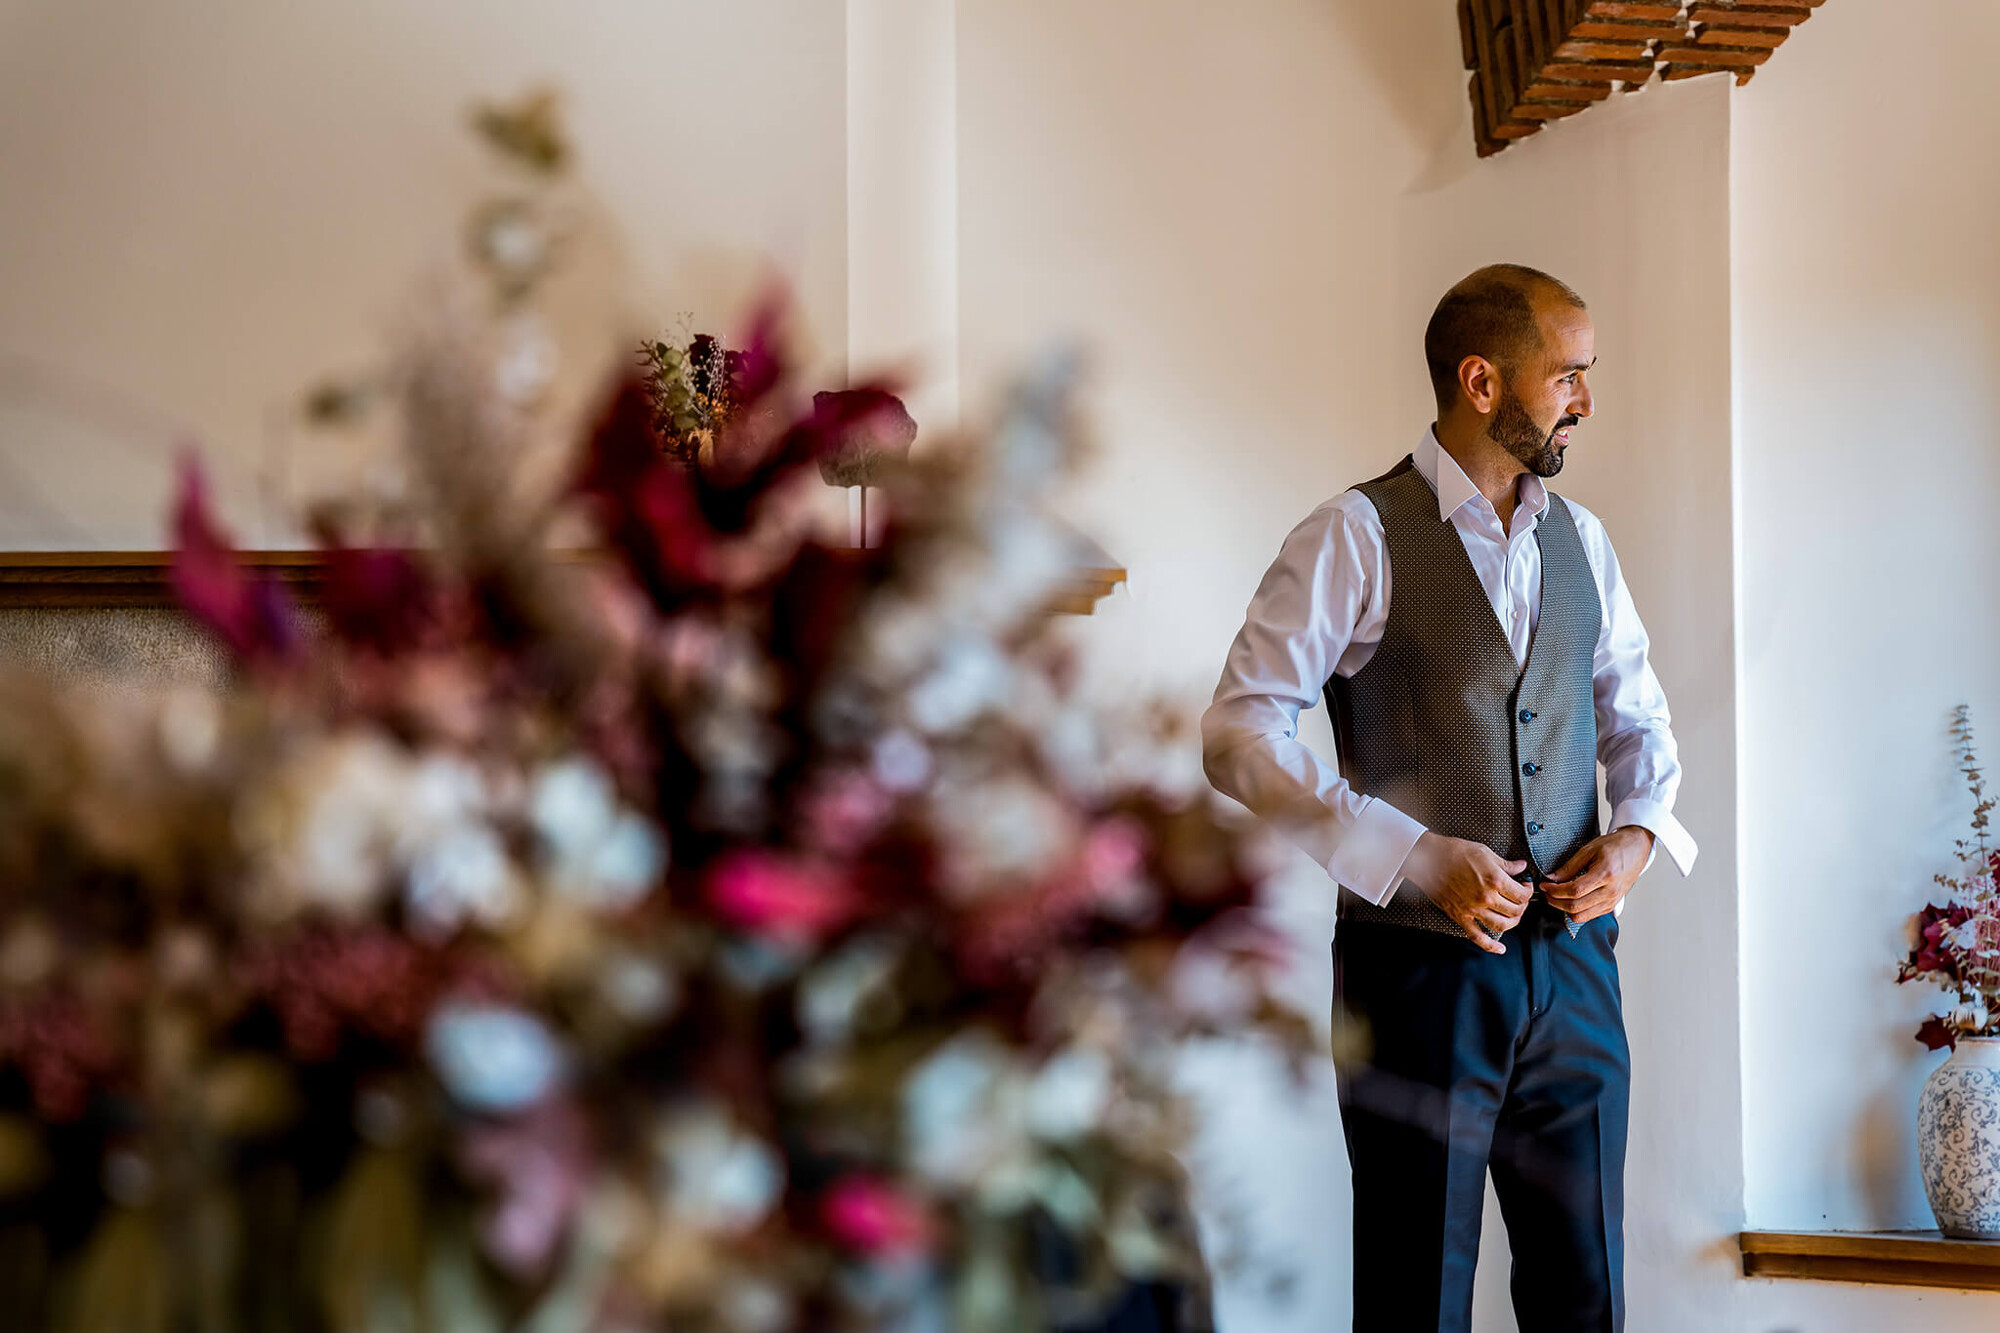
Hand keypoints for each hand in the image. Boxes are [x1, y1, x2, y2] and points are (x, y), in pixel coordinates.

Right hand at [1401, 832, 1532, 954]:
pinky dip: (1490, 946)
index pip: (1522, 894)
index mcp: (1495, 880)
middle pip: (1515, 911)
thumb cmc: (1454, 852)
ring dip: (1512, 922)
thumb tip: (1520, 867)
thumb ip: (1505, 864)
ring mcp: (1473, 909)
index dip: (1528, 890)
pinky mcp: (1460, 916)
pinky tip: (1500, 949)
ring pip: (1502, 925)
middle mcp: (1486, 897)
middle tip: (1520, 899)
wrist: (1428, 858)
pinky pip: (1477, 936)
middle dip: (1522, 906)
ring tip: (1513, 916)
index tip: (1526, 886)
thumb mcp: (1484, 852)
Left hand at [1539, 827, 1654, 924]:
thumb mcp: (1589, 850)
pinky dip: (1576, 911)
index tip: (1545, 885)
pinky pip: (1590, 916)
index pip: (1574, 891)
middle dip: (1555, 901)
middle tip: (1546, 892)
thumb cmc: (1615, 846)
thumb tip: (1552, 878)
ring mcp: (1612, 901)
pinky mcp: (1612, 905)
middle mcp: (1611, 892)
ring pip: (1582, 916)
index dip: (1555, 890)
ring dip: (1564, 909)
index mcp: (1606, 874)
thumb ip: (1569, 866)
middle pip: (1576, 907)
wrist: (1636, 849)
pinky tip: (1570, 900)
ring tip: (1556, 897)